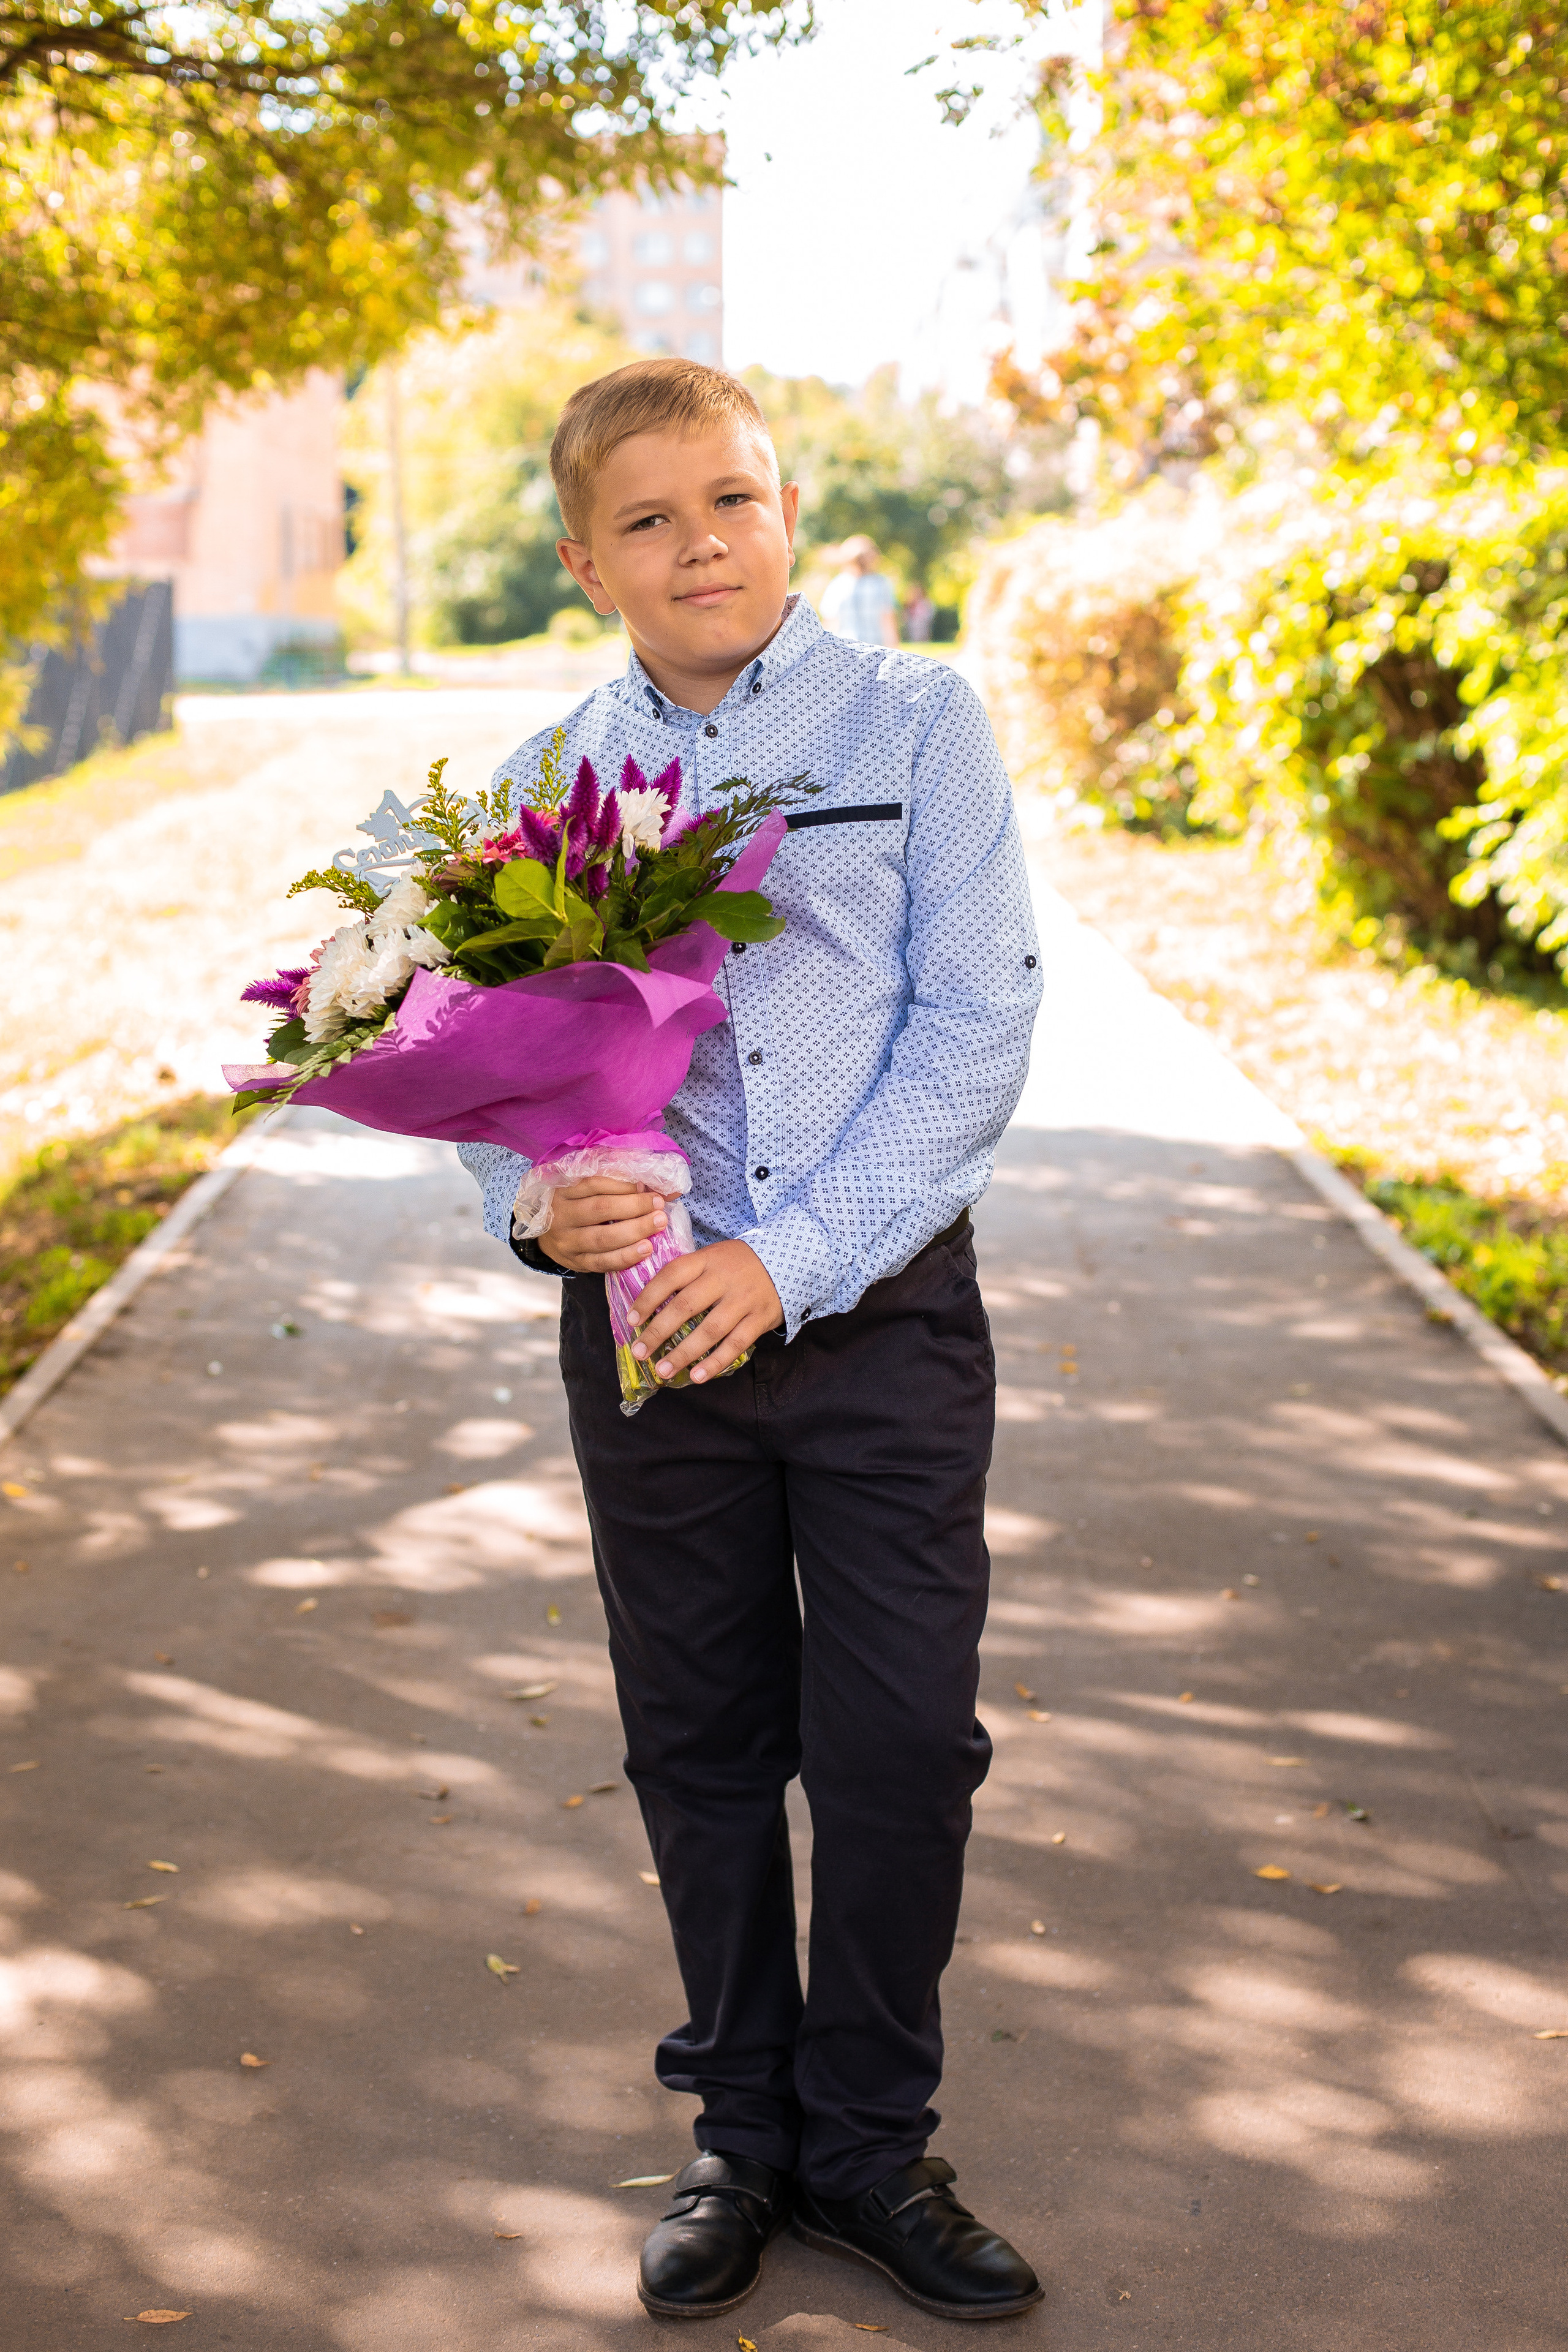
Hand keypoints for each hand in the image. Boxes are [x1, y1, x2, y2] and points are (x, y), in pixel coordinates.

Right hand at [537, 1174, 670, 1274]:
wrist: (548, 1237)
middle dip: (635, 1206)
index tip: (646, 1185)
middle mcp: (561, 1215)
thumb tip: (654, 1185)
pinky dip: (626, 1257)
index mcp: (562, 1190)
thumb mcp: (583, 1190)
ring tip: (658, 1225)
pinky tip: (645, 1250)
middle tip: (659, 1206)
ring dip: (635, 1232)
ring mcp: (566, 1242)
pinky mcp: (575, 1263)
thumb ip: (613, 1183)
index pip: (594, 1183)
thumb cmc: (574, 1206)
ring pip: (602, 1238)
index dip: (623, 1184)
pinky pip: (602, 1263)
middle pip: (600, 1209)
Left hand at [629, 1239, 782, 1382]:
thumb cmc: (738, 1264)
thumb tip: (649, 1305)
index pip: (671, 1276)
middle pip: (686, 1305)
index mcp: (707, 1260)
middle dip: (658, 1331)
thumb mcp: (712, 1258)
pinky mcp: (760, 1318)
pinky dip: (715, 1362)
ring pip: (710, 1329)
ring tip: (663, 1371)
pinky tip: (697, 1376)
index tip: (631, 1321)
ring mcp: (744, 1299)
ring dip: (684, 1353)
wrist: (788, 1260)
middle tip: (639, 1352)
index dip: (648, 1298)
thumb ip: (687, 1275)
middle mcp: (724, 1279)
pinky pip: (735, 1344)